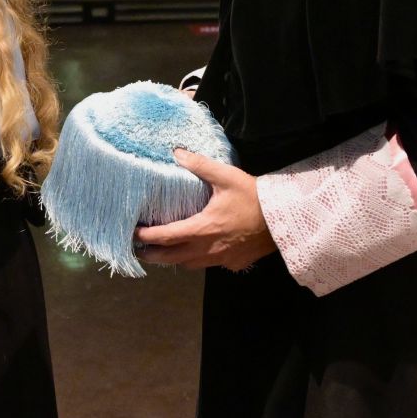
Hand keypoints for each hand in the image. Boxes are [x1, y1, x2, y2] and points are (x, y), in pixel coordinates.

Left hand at [134, 148, 276, 271]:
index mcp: (203, 228)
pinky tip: (199, 249)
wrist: (284, 220)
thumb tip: (176, 153)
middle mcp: (208, 249)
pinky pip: (209, 264)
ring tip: (165, 250)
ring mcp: (222, 259)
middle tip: (138, 249)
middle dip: (153, 255)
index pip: (166, 237)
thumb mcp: (226, 176)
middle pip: (172, 258)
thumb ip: (199, 165)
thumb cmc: (254, 197)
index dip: (146, 236)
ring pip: (190, 265)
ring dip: (175, 259)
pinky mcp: (234, 263)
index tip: (132, 233)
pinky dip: (198, 259)